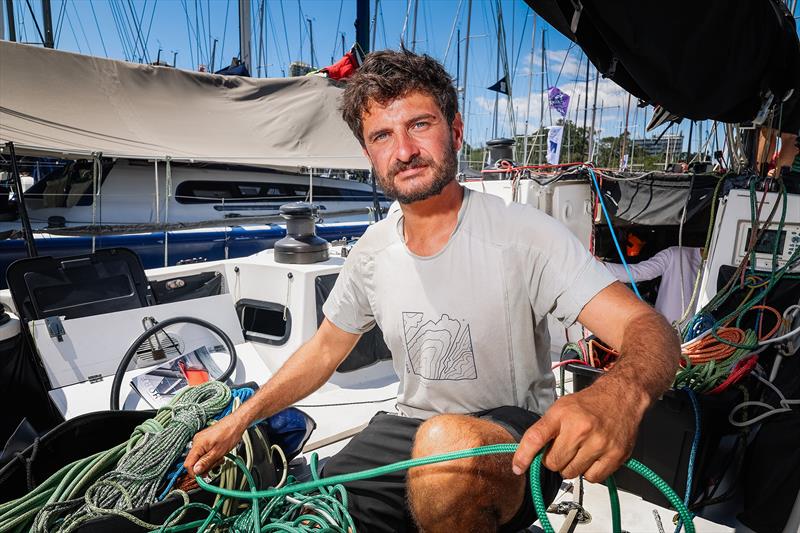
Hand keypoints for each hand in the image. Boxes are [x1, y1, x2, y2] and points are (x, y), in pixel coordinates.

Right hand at [184, 414, 246, 475]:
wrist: (237, 423)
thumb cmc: (230, 433)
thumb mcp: (218, 452)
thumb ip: (206, 462)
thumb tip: (196, 471)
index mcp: (198, 444)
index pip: (188, 464)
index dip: (195, 473)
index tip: (203, 476)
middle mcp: (197, 441)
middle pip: (194, 462)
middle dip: (206, 466)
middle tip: (217, 463)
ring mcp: (201, 440)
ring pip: (201, 458)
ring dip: (210, 461)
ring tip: (220, 457)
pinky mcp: (205, 440)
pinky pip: (205, 452)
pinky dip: (211, 455)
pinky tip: (219, 454)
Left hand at [512, 383, 645, 482]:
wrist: (621, 397)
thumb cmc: (589, 404)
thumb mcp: (560, 408)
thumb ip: (545, 430)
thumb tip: (528, 456)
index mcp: (562, 414)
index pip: (535, 438)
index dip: (523, 456)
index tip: (518, 467)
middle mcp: (580, 429)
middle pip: (553, 463)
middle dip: (554, 460)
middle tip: (563, 448)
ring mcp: (599, 443)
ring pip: (571, 473)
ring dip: (572, 467)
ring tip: (580, 451)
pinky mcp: (615, 455)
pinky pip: (592, 478)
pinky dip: (590, 472)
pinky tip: (592, 457)